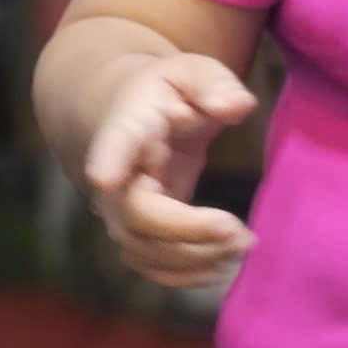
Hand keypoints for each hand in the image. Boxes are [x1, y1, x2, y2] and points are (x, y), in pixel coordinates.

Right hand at [84, 55, 257, 289]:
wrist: (129, 117)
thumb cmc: (168, 93)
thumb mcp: (192, 71)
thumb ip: (214, 84)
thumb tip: (237, 107)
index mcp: (126, 126)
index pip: (113, 143)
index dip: (108, 160)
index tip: (103, 178)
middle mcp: (114, 176)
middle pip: (134, 214)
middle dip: (186, 230)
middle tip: (239, 232)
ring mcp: (118, 210)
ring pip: (143, 249)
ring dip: (195, 257)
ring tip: (244, 245)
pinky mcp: (134, 233)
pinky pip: (150, 266)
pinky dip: (185, 276)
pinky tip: (223, 266)